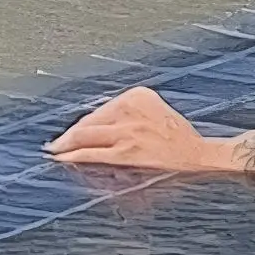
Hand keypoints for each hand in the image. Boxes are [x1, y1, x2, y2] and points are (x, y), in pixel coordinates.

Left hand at [46, 86, 228, 170]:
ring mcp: (126, 131)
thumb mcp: (155, 112)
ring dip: (66, 145)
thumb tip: (103, 126)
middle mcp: (129, 109)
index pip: (101, 109)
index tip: (73, 130)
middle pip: (89, 121)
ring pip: (86, 135)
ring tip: (55, 152)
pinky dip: (74, 156)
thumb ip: (130, 114)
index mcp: (137, 96)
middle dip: (69, 133)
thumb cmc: (180, 138)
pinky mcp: (125, 152)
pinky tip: (65, 159)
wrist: (199, 156)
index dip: (84, 123)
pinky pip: (92, 153)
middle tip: (55, 143)